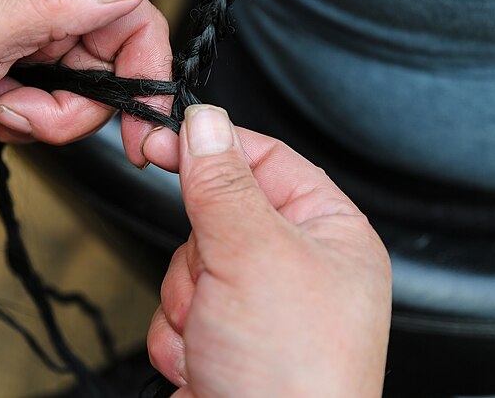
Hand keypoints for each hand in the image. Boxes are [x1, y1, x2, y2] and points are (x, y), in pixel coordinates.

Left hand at [0, 0, 170, 165]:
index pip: (130, 16)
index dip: (146, 71)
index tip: (140, 123)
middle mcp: (46, 6)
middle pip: (110, 68)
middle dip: (73, 107)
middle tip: (22, 110)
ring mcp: (33, 44)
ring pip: (82, 98)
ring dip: (43, 118)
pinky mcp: (19, 76)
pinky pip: (52, 113)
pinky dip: (26, 123)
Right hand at [143, 105, 391, 396]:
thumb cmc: (294, 376)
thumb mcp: (254, 256)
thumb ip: (223, 184)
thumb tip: (205, 122)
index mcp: (329, 234)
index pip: (266, 160)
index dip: (214, 146)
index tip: (165, 137)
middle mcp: (296, 267)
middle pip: (214, 216)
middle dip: (201, 256)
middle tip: (220, 282)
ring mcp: (257, 306)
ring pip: (187, 265)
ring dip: (187, 301)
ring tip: (218, 334)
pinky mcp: (223, 339)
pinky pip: (176, 308)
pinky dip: (179, 336)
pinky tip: (208, 361)